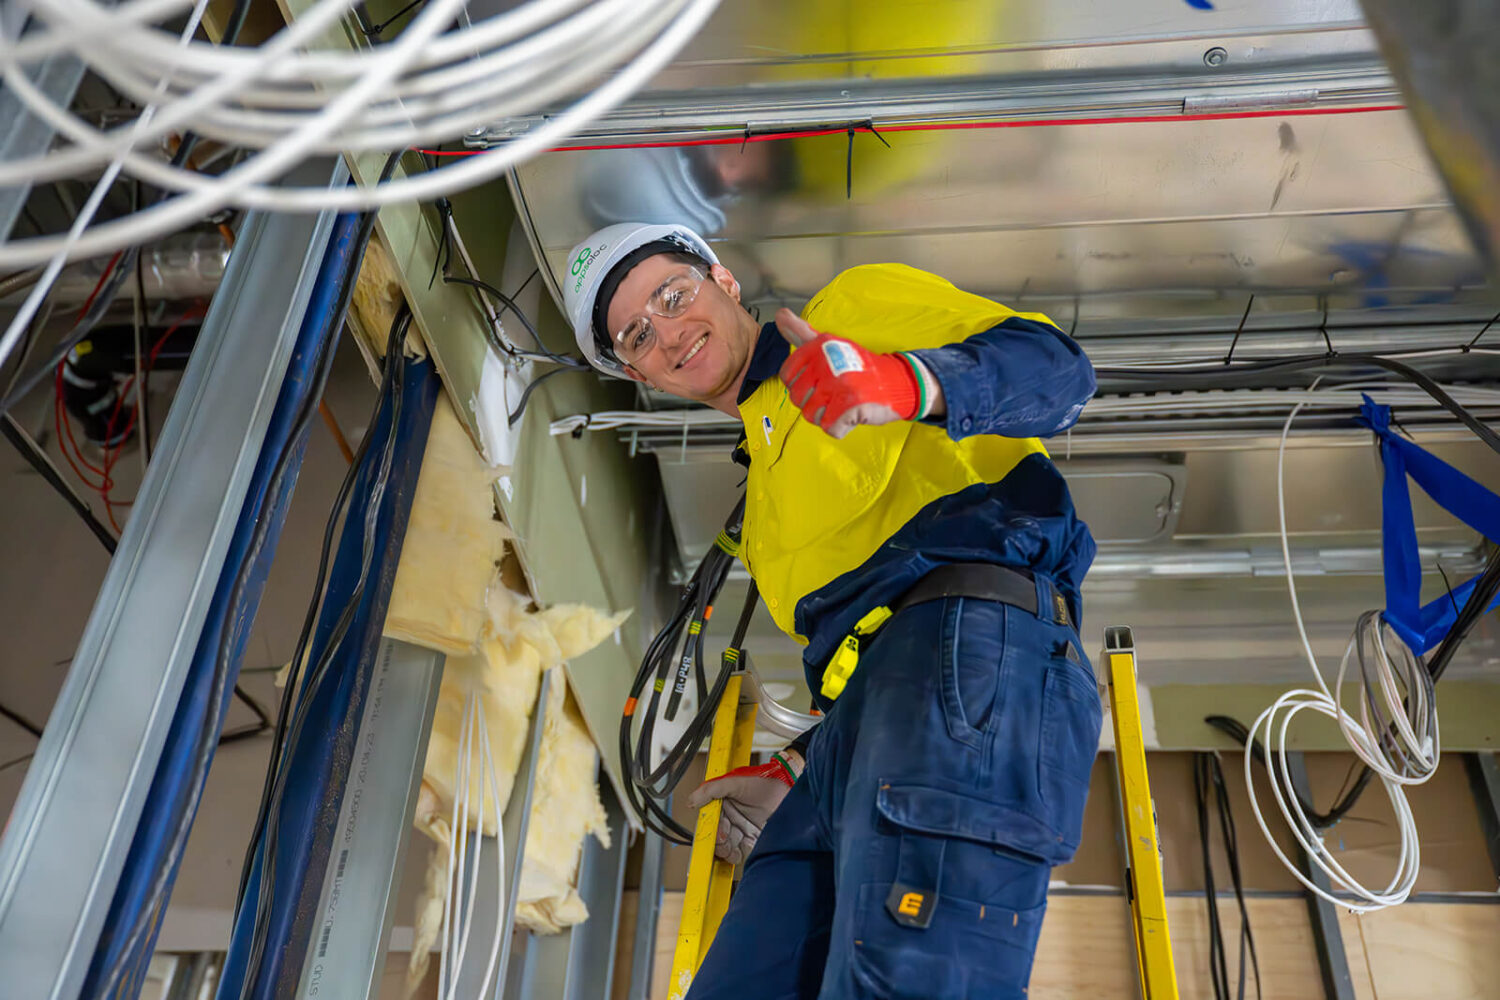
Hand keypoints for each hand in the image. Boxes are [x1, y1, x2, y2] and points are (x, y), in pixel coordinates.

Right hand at [686, 754, 800, 864]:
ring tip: (732, 851)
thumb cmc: (764, 783)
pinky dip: (739, 855)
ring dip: (727, 852)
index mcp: (723, 806)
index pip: (710, 823)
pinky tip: (741, 852)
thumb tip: (692, 801)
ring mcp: (742, 830)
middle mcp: (731, 819)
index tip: (715, 835)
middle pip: (717, 838)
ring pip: (728, 848)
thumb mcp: (735, 782)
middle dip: (718, 843)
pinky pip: (742, 853)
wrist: (790, 793)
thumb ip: (712, 789)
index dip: (710, 831)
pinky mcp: (754, 840)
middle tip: (725, 842)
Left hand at [776, 309, 931, 438]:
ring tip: (843, 402)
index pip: (787, 377)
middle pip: (798, 399)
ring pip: (812, 416)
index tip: (819, 380)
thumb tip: (780, 315)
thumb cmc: (858, 366)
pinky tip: (851, 413)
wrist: (897, 381)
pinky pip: (831, 428)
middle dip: (814, 402)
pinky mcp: (850, 407)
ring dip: (827, 416)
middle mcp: (826, 364)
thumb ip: (801, 332)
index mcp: (818, 347)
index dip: (801, 384)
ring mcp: (839, 386)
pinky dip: (841, 427)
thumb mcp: (828, 344)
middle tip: (835, 393)